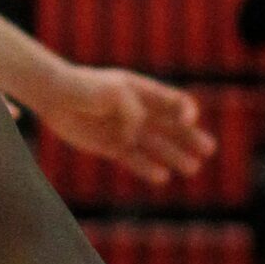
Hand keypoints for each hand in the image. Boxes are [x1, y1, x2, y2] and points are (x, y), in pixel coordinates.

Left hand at [36, 64, 214, 185]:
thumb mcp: (111, 90)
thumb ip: (130, 109)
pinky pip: (134, 159)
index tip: (188, 118)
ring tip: (193, 168)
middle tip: (209, 149)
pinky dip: (147, 167)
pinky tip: (161, 177)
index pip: (169, 99)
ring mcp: (126, 129)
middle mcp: (137, 111)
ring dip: (174, 155)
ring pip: (156, 144)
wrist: (55, 96)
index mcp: (140, 90)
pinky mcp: (112, 146)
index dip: (183, 108)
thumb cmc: (84, 87)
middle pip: (169, 125)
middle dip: (189, 136)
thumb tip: (138, 132)